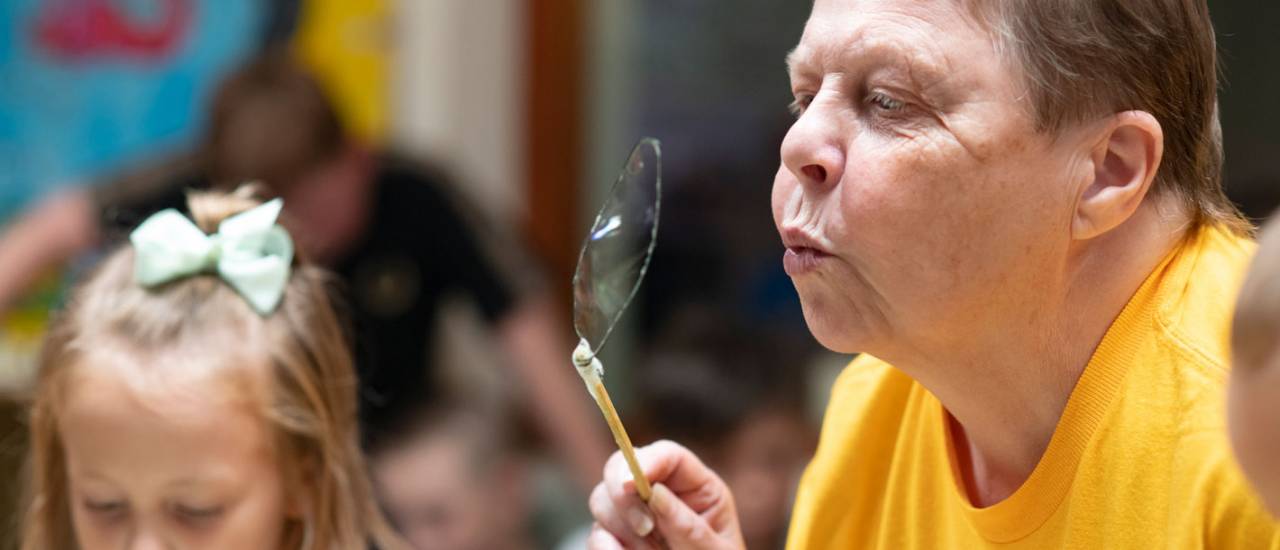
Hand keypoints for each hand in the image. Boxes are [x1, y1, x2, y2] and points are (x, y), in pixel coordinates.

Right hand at [587, 440, 744, 548]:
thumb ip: (689, 526)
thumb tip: (657, 494)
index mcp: (697, 488)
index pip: (668, 455)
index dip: (646, 461)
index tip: (630, 483)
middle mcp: (661, 493)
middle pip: (621, 467)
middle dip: (623, 495)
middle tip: (645, 529)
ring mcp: (635, 515)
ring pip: (602, 499)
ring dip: (621, 528)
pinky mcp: (616, 539)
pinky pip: (596, 535)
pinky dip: (605, 547)